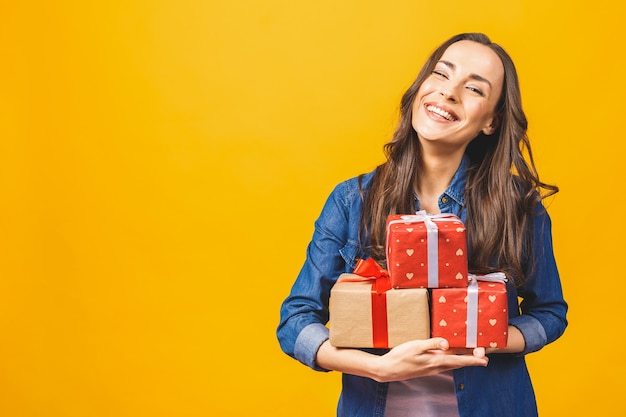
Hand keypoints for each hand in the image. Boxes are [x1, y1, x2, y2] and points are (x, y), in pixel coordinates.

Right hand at [372, 338, 487, 382]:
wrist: (388, 370)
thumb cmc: (400, 357)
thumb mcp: (415, 346)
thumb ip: (431, 344)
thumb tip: (446, 343)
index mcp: (435, 361)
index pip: (459, 360)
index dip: (473, 360)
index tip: (485, 360)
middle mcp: (436, 366)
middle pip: (458, 363)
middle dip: (471, 360)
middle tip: (484, 357)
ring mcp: (432, 368)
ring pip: (452, 363)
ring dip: (463, 360)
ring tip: (472, 356)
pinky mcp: (427, 367)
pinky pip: (444, 363)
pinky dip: (452, 359)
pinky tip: (451, 355)